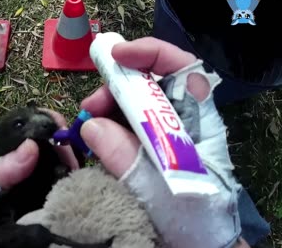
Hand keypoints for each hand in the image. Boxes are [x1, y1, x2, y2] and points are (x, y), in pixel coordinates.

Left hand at [0, 109, 76, 245]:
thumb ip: (0, 169)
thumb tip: (32, 146)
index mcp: (4, 152)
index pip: (31, 128)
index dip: (50, 125)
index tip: (66, 132)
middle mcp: (19, 166)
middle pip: (51, 150)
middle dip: (66, 151)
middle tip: (76, 164)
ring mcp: (28, 187)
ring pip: (56, 172)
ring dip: (69, 173)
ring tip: (80, 179)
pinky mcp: (33, 209)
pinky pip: (54, 197)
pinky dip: (66, 195)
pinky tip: (75, 196)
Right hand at [80, 37, 243, 247]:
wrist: (194, 243)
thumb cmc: (192, 217)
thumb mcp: (160, 188)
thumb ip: (128, 158)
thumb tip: (91, 126)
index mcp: (197, 120)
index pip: (181, 68)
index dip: (150, 53)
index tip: (116, 57)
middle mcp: (178, 121)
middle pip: (147, 84)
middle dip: (114, 88)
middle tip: (88, 108)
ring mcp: (160, 134)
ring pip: (130, 104)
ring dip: (104, 109)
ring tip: (84, 126)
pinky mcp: (145, 149)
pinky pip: (120, 128)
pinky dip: (103, 129)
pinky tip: (91, 140)